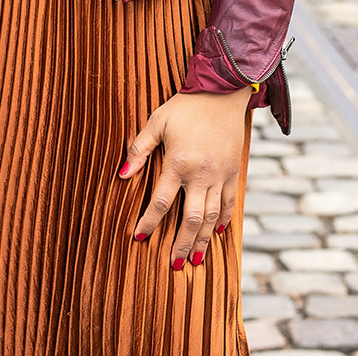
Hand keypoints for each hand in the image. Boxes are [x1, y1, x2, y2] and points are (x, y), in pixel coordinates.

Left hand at [119, 88, 251, 267]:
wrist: (222, 92)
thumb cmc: (185, 106)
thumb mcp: (157, 121)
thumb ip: (139, 149)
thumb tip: (122, 175)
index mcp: (178, 162)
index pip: (160, 201)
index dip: (149, 222)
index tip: (139, 238)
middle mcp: (201, 174)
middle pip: (190, 219)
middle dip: (181, 244)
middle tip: (175, 266)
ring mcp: (220, 174)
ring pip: (211, 217)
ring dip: (202, 240)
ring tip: (195, 259)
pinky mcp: (234, 171)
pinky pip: (230, 203)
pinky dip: (223, 220)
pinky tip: (216, 234)